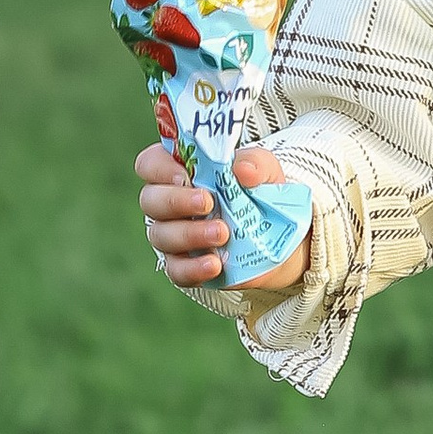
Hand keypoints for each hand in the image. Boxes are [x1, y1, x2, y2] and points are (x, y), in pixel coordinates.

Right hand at [136, 139, 309, 290]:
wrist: (282, 237)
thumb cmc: (263, 193)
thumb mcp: (267, 170)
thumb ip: (255, 163)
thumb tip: (243, 169)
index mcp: (182, 171)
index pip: (150, 164)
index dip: (159, 167)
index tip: (185, 175)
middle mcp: (171, 204)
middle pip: (150, 199)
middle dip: (176, 200)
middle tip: (207, 203)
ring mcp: (175, 236)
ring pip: (160, 235)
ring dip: (189, 234)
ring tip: (222, 234)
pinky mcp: (187, 266)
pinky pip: (177, 270)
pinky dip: (193, 268)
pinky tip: (214, 265)